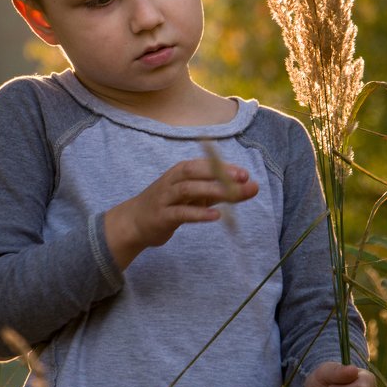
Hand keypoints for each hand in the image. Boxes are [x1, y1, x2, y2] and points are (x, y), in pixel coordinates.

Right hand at [104, 157, 258, 268]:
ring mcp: (165, 198)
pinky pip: (181, 213)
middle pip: (195, 171)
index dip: (224, 167)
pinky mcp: (162, 216)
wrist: (135, 222)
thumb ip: (221, 192)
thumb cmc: (170, 205)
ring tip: (232, 195)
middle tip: (242, 178)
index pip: (204, 164)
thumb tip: (251, 187)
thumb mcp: (196, 196)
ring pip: (188, 189)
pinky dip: (198, 213)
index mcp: (181, 172)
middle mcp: (172, 181)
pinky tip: (215, 216)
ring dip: (211, 190)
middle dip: (219, 173)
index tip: (245, 174)